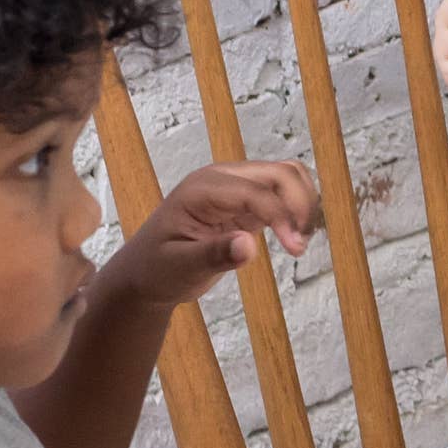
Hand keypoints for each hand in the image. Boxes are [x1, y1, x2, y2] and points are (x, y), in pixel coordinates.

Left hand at [106, 159, 313, 306]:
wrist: (144, 274)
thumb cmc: (156, 270)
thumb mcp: (179, 267)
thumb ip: (213, 255)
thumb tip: (248, 246)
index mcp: (203, 189)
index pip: (256, 192)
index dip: (282, 216)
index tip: (296, 248)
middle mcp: (222, 180)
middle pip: (279, 173)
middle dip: (300, 204)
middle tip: (301, 245)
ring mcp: (234, 188)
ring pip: (285, 178)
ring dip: (302, 204)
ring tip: (300, 240)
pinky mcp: (244, 203)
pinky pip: (279, 194)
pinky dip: (295, 210)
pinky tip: (294, 237)